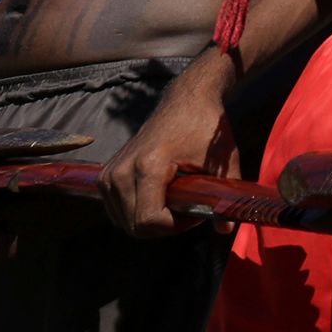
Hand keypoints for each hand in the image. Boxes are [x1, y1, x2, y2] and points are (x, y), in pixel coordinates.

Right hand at [100, 68, 236, 237]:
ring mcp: (109, 174)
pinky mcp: (105, 175)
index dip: (176, 227)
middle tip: (188, 210)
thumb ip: (224, 196)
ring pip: (124, 222)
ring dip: (150, 221)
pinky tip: (160, 199)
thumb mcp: (223, 160)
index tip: (197, 213)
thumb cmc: (205, 127)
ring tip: (176, 203)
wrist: (185, 100)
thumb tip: (226, 231)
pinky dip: (137, 213)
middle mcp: (121, 172)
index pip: (149, 221)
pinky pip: (117, 211)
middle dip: (165, 227)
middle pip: (135, 226)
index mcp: (148, 167)